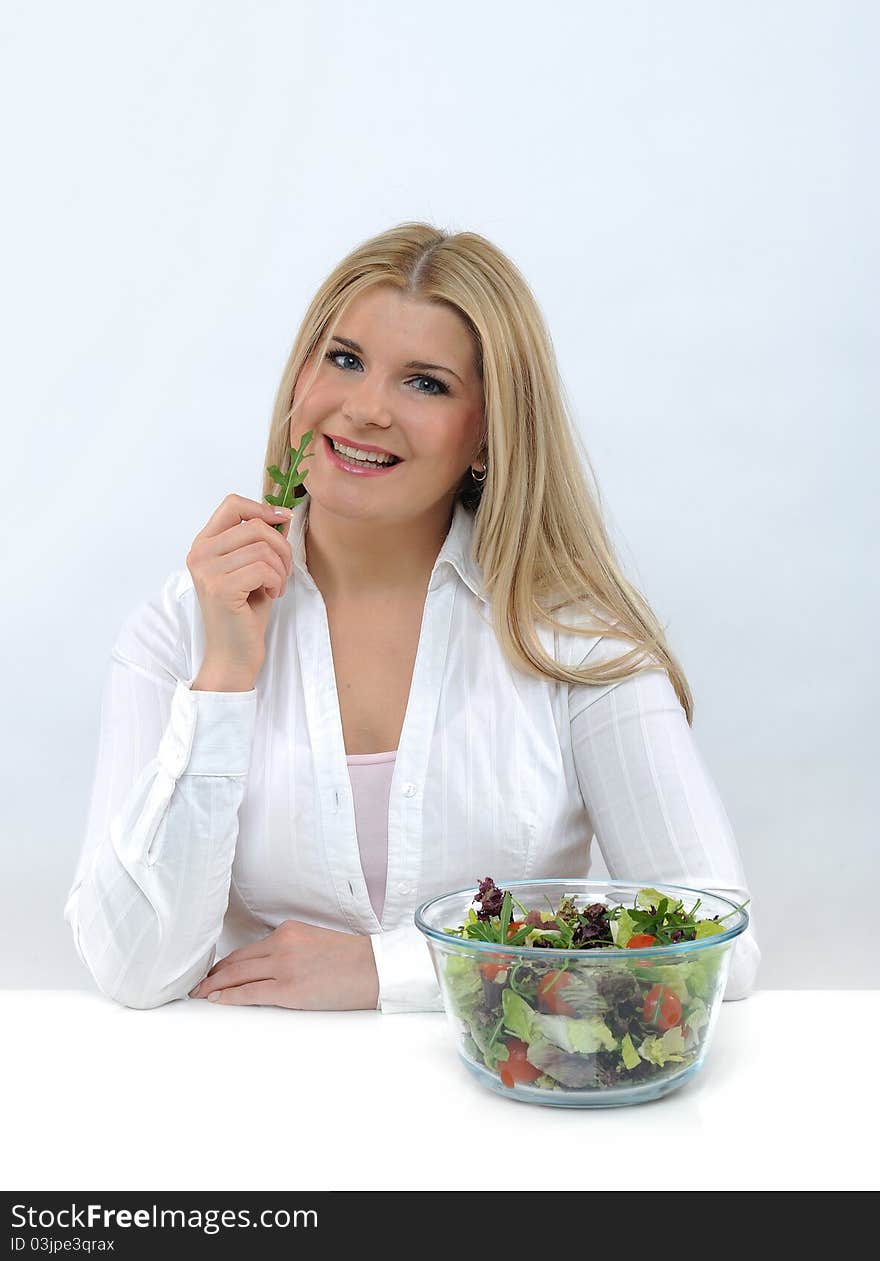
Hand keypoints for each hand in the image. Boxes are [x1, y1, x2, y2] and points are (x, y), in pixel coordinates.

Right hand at [186, 494, 294, 686]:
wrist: (232, 656)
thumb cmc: (244, 614)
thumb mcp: (252, 570)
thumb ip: (260, 542)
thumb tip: (283, 515)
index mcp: (204, 545)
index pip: (232, 504)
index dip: (263, 508)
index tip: (283, 520)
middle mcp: (199, 554)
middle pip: (254, 525)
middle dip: (281, 546)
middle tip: (285, 570)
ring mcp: (207, 571)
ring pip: (263, 549)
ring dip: (281, 569)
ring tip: (275, 586)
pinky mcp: (220, 588)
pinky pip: (264, 569)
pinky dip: (276, 582)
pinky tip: (271, 596)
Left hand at [187, 919, 379, 1010]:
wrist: (376, 969)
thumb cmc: (352, 961)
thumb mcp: (316, 943)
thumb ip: (291, 949)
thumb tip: (268, 968)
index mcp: (289, 930)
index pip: (248, 949)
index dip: (226, 962)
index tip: (213, 972)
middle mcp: (282, 944)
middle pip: (237, 960)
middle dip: (213, 974)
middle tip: (196, 985)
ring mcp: (284, 966)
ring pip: (237, 974)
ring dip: (214, 985)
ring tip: (200, 995)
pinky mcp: (288, 989)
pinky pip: (249, 992)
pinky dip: (229, 996)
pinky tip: (217, 1000)